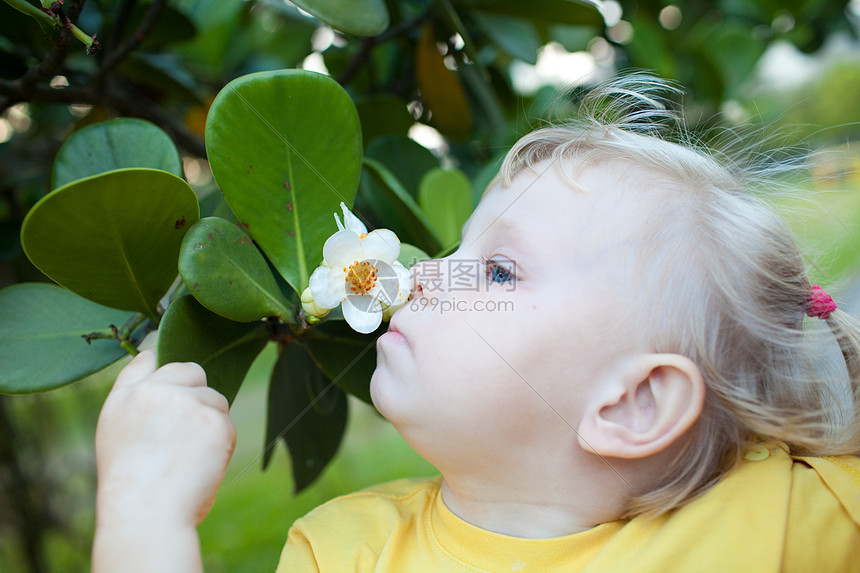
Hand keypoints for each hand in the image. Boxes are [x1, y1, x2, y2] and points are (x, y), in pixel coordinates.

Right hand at [94, 350, 236, 528]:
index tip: (173, 383)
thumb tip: (159, 364)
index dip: (165, 369)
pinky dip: (221, 445)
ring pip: (215, 400)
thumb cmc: (133, 486)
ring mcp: (186, 401)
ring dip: (210, 423)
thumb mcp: (119, 435)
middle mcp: (154, 390)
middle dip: (197, 394)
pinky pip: (227, 424)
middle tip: (185, 433)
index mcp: (125, 396)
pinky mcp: (213, 418)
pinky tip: (201, 466)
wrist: (146, 513)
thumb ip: (139, 400)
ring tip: (187, 459)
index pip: (148, 360)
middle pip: (192, 372)